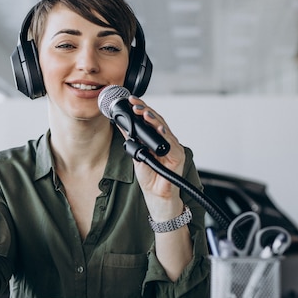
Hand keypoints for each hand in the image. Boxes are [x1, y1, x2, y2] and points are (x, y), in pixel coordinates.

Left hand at [126, 96, 185, 219]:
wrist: (156, 196)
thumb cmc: (150, 177)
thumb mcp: (136, 154)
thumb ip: (131, 138)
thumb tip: (120, 123)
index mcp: (157, 139)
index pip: (149, 119)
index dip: (141, 109)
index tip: (130, 101)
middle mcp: (166, 141)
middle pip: (157, 121)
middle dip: (145, 110)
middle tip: (134, 104)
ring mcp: (173, 148)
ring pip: (164, 129)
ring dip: (154, 120)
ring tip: (143, 112)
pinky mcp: (178, 157)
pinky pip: (171, 144)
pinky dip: (164, 136)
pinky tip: (159, 129)